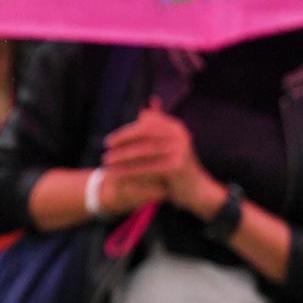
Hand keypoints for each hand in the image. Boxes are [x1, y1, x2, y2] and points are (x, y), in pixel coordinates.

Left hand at [101, 98, 221, 217]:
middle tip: (105, 147)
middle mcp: (179, 135)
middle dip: (123, 139)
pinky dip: (130, 170)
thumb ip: (157, 127)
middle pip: (145, 133)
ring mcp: (180, 149)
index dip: (127, 130)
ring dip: (122, 155)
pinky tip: (117, 174)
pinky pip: (147, 167)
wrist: (197, 191)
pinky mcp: (177, 166)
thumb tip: (143, 111)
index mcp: (176, 127)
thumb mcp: (169, 145)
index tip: (110, 140)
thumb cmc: (176, 168)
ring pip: (144, 150)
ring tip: (106, 161)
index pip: (147, 122)